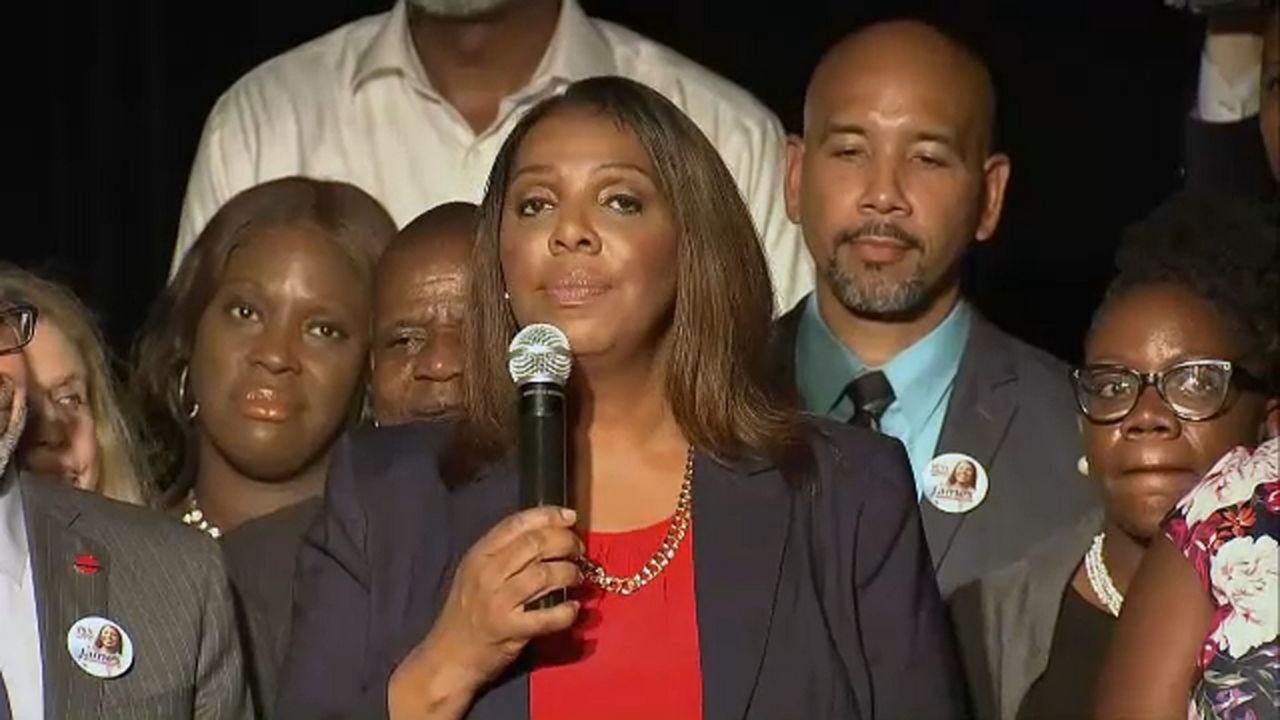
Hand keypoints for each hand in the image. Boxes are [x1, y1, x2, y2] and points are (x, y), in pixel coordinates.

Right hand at [389, 506, 582, 717]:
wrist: (448, 657)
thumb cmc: (466, 612)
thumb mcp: (475, 573)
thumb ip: (504, 552)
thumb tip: (547, 532)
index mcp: (479, 555)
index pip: (516, 524)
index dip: (548, 516)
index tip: (571, 517)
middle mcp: (487, 573)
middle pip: (535, 544)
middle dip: (565, 542)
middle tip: (578, 551)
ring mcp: (497, 602)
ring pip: (545, 575)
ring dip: (570, 573)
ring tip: (578, 578)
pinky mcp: (509, 630)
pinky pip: (547, 616)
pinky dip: (566, 611)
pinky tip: (573, 609)